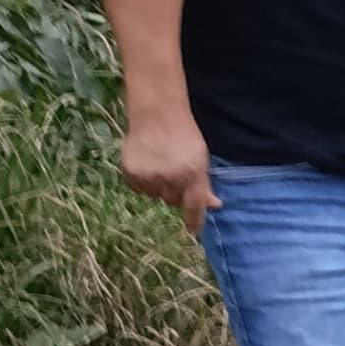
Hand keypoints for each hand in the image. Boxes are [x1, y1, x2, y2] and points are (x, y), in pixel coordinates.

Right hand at [120, 108, 218, 233]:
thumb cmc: (185, 135)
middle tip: (176, 173)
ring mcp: (148, 176)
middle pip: (172, 201)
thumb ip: (204, 184)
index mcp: (191, 173)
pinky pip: (139, 189)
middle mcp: (169, 178)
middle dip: (176, 192)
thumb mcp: (201, 158)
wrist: (157, 115)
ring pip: (155, 195)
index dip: (194, 221)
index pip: (194, 206)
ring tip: (160, 164)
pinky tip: (148, 164)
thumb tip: (213, 206)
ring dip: (159, 186)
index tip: (193, 230)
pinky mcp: (131, 173)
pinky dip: (144, 182)